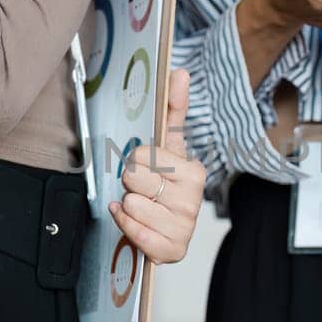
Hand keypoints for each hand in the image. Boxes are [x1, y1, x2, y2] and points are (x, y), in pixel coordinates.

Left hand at [109, 69, 205, 264]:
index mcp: (194, 172)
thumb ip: (173, 110)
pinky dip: (127, 227)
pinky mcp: (172, 250)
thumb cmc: (167, 184)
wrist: (170, 228)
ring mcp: (185, 227)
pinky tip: (133, 222)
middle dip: (130, 184)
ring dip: (128, 207)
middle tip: (143, 189)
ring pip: (132, 205)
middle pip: (133, 178)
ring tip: (142, 208)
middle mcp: (193, 200)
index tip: (148, 168)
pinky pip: (136, 234)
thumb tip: (179, 71)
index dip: (135, 161)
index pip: (142, 155)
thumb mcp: (168, 147)